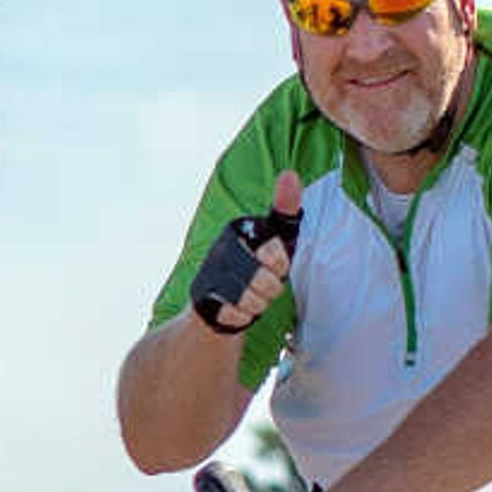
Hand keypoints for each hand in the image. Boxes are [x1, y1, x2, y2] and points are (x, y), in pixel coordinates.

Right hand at [187, 169, 303, 332]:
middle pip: (262, 280)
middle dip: (269, 290)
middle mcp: (219, 249)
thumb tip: (290, 174)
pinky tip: (235, 310)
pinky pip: (234, 314)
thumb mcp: (276, 235)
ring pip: (249, 300)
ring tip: (250, 298)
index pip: (274, 253)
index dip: (280, 266)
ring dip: (256, 305)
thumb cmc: (255, 264)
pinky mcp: (201, 300)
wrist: (217, 305)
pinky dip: (240, 317)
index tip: (274, 265)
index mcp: (237, 230)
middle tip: (264, 286)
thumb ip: (285, 206)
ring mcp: (208, 275)